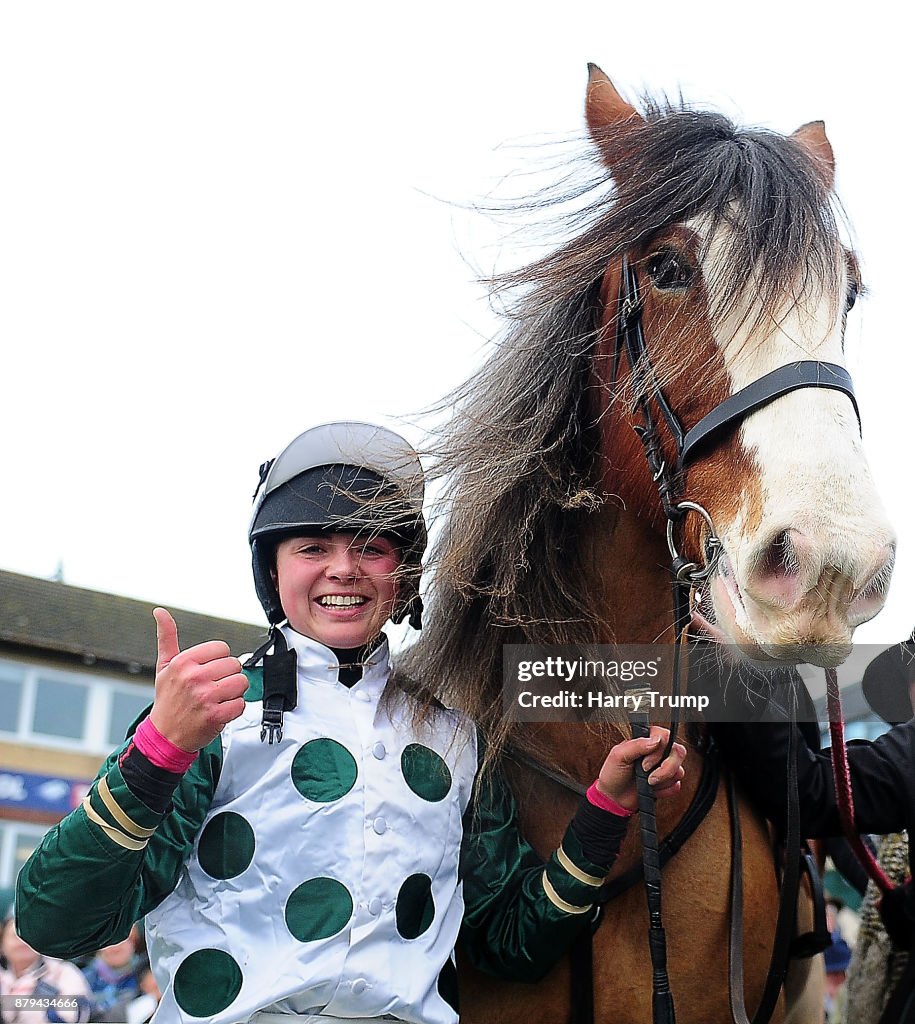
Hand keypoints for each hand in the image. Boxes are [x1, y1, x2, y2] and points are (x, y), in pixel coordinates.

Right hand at [148, 608, 248, 751]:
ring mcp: (206, 697)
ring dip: (233, 692)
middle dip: (227, 676)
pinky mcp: (216, 715)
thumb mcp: (164, 666)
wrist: (164, 736)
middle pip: (234, 664)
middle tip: (213, 687)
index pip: (222, 648)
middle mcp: (194, 677)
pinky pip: (241, 704)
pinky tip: (220, 711)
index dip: (219, 660)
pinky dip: (234, 709)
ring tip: (217, 698)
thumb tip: (160, 612)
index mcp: (183, 662)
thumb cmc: (167, 700)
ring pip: (241, 682)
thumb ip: (167, 637)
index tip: (209, 671)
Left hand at [596, 726, 686, 810]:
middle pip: (678, 752)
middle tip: (647, 774)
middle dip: (664, 768)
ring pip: (679, 770)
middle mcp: (658, 752)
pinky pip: (676, 785)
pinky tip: (652, 790)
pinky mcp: (667, 782)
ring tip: (648, 782)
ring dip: (663, 780)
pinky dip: (664, 790)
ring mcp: (664, 767)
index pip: (665, 736)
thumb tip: (656, 740)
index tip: (645, 763)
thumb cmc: (613, 774)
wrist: (614, 798)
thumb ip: (637, 744)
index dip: (659, 750)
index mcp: (646, 740)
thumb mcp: (619, 755)